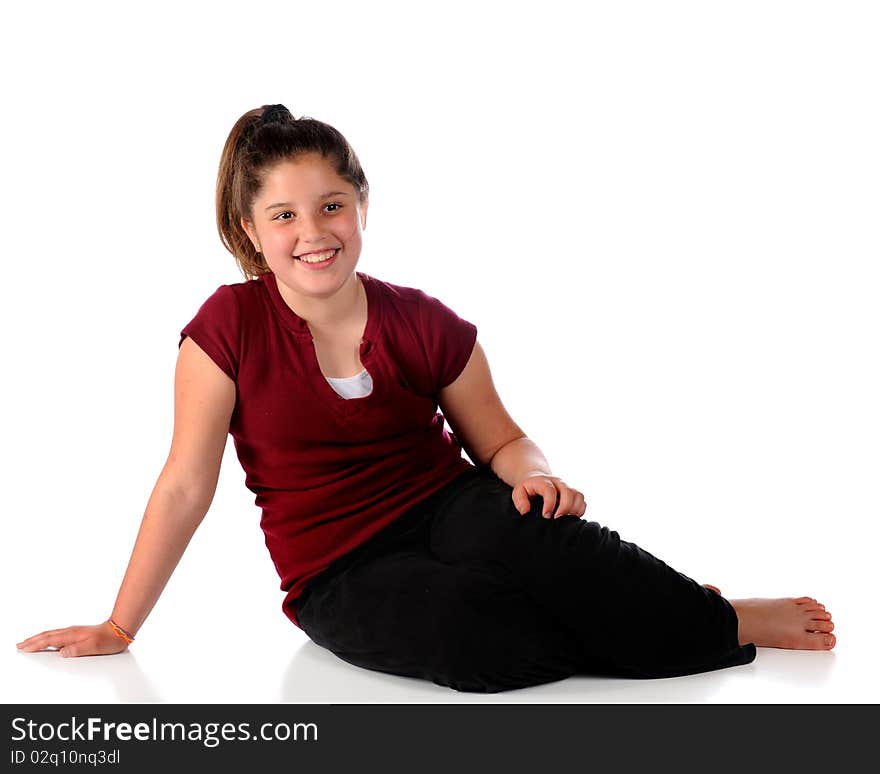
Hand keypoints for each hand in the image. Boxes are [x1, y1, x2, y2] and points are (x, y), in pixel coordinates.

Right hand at [16, 621, 130, 657]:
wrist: (120, 630)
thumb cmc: (108, 640)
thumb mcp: (93, 647)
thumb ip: (77, 650)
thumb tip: (62, 653)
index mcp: (72, 635)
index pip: (49, 640)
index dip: (35, 645)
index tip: (23, 648)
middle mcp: (71, 632)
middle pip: (47, 636)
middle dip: (32, 641)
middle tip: (19, 645)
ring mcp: (74, 632)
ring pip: (51, 634)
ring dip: (38, 638)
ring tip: (28, 642)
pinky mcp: (78, 633)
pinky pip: (58, 635)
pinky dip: (48, 638)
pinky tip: (48, 641)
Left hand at [511, 473, 586, 518]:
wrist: (536, 479)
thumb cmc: (527, 489)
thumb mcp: (518, 492)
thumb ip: (520, 501)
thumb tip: (526, 511)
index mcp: (543, 481)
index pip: (550, 490)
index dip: (550, 504)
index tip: (546, 516)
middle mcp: (558, 483)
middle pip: (568, 492)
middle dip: (565, 508)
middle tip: (557, 519)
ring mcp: (567, 487)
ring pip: (578, 496)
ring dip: (574, 510)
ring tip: (565, 520)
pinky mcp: (573, 494)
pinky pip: (582, 501)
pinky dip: (579, 511)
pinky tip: (570, 518)